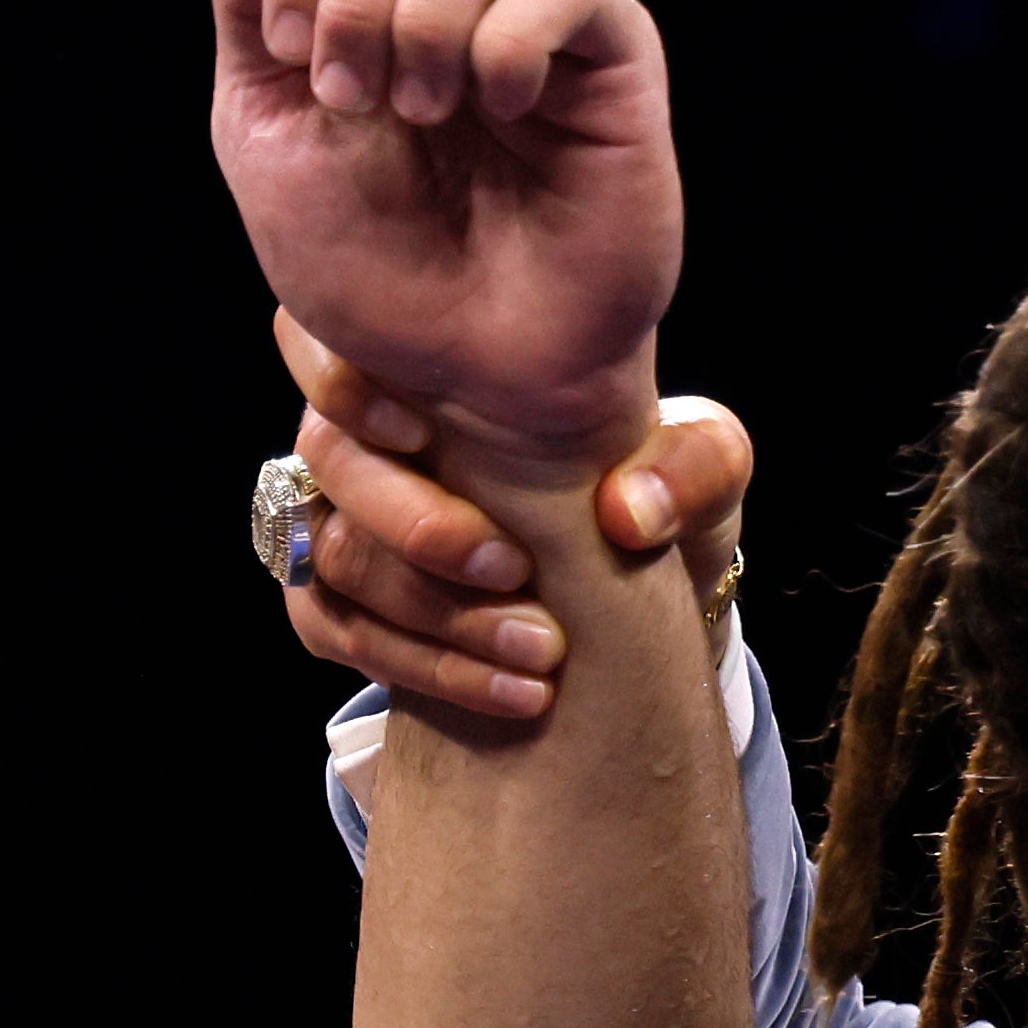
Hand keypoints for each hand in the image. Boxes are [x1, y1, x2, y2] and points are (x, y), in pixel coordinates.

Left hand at [210, 0, 680, 471]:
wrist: (460, 370)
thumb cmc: (370, 263)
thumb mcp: (266, 135)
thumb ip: (249, 14)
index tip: (287, 50)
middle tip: (349, 94)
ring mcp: (541, 2)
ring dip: (426, 8)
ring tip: (418, 109)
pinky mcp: (615, 50)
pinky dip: (505, 42)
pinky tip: (492, 112)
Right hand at [275, 306, 756, 721]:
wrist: (635, 595)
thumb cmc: (656, 497)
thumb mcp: (706, 466)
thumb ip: (693, 463)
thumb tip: (626, 510)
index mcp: (431, 365)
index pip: (322, 336)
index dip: (346, 380)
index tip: (423, 432)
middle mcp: (367, 435)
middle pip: (328, 459)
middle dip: (416, 525)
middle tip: (515, 571)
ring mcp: (341, 520)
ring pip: (333, 558)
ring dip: (433, 613)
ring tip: (541, 651)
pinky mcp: (340, 604)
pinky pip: (338, 634)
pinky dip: (424, 668)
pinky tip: (510, 692)